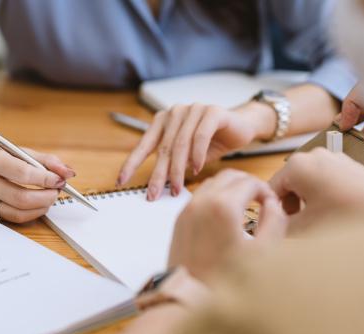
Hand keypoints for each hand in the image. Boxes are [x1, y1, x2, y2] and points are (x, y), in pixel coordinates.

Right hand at [0, 143, 75, 222]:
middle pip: (20, 197)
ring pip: (17, 212)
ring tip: (50, 197)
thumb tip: (68, 173)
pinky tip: (38, 205)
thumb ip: (46, 161)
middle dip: (45, 197)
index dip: (45, 179)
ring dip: (40, 207)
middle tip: (57, 191)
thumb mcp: (20, 151)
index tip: (60, 180)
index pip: (22, 173)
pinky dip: (31, 213)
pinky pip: (12, 217)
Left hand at [117, 103, 273, 200]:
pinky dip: (197, 155)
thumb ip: (171, 163)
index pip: (144, 145)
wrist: (242, 127)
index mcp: (163, 122)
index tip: (121, 181)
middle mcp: (175, 113)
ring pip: (180, 144)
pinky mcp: (212, 112)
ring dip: (177, 170)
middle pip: (163, 148)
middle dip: (157, 175)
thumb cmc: (213, 142)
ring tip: (176, 188)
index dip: (131, 164)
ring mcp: (193, 110)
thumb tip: (155, 186)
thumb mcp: (187, 155)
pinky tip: (196, 169)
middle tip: (153, 194)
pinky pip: (200, 136)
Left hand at [168, 170, 286, 279]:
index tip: (272, 204)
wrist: (190, 297)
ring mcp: (187, 209)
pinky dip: (214, 197)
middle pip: (230, 175)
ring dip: (230, 188)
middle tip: (260, 200)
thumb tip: (273, 204)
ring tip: (244, 207)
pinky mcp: (180, 219)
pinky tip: (225, 216)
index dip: (266, 190)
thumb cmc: (227, 280)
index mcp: (223, 207)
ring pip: (212, 182)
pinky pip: (199, 196)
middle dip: (248, 183)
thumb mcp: (263, 252)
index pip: (249, 181)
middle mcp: (202, 202)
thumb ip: (275, 221)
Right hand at [269, 148, 363, 232]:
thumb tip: (271, 226)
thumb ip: (279, 226)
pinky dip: (321, 197)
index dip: (270, 210)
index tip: (274, 225)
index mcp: (296, 165)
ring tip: (316, 222)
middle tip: (296, 228)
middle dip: (289, 207)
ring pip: (305, 183)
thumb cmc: (352, 215)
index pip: (269, 189)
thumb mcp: (305, 227)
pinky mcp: (346, 165)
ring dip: (305, 203)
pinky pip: (322, 181)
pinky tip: (331, 213)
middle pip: (287, 185)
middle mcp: (312, 156)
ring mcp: (331, 158)